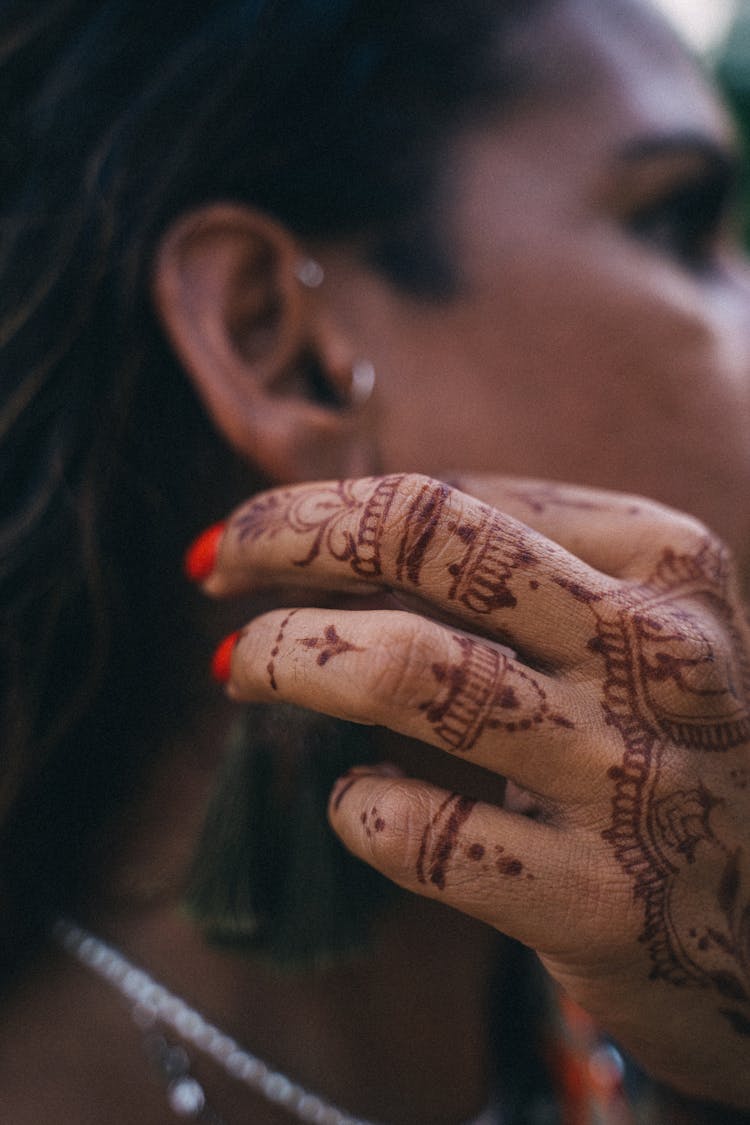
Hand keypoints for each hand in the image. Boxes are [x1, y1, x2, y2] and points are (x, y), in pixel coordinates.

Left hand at [195, 473, 749, 1109]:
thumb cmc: (659, 745)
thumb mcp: (616, 628)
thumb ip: (505, 568)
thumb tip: (326, 531)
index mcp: (664, 563)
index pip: (448, 500)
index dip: (319, 510)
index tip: (243, 541)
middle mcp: (659, 653)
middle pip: (429, 545)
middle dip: (290, 538)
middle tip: (210, 567)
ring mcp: (636, 778)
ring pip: (412, 673)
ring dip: (290, 660)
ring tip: (236, 672)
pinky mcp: (605, 902)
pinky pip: (429, 839)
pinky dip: (360, 810)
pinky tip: (358, 801)